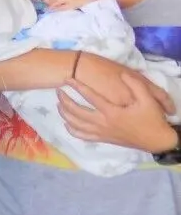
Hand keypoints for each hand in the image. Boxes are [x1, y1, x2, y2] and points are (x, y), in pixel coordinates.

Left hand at [59, 69, 175, 152]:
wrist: (156, 140)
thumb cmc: (151, 119)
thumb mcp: (147, 99)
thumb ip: (135, 85)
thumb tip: (122, 74)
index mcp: (112, 112)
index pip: (90, 97)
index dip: (77, 86)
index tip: (67, 78)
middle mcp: (103, 123)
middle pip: (76, 112)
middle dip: (65, 101)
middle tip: (58, 91)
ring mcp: (101, 133)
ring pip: (76, 125)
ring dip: (65, 114)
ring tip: (59, 104)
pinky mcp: (103, 139)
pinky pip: (82, 136)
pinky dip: (72, 130)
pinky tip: (67, 124)